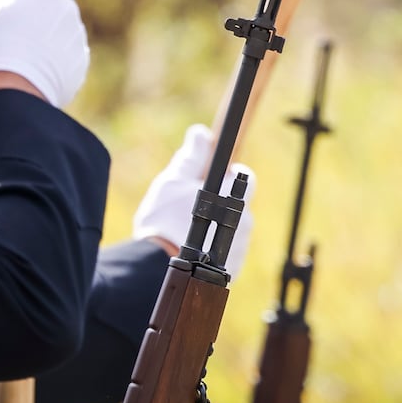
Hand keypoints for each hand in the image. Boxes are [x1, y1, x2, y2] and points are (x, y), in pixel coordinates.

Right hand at [0, 0, 88, 107]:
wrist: (18, 89)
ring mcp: (78, 39)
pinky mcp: (81, 65)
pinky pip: (69, 57)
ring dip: (51, 41)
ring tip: (26, 58)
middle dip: (45, 16)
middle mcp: (69, 11)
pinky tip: (37, 73)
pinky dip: (56, 63)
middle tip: (21, 32)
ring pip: (65, 33)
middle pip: (60, 6)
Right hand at [133, 124, 255, 277]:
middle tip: (191, 205)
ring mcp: (240, 248)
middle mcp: (244, 224)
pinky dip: (213, 248)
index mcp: (233, 199)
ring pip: (232, 229)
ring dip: (216, 226)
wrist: (156, 267)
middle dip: (219, 202)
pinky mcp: (233, 269)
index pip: (245, 177)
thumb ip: (191, 157)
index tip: (212, 177)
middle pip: (237, 204)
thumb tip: (201, 134)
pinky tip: (192, 246)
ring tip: (187, 229)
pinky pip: (227, 252)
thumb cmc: (164, 222)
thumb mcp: (173, 181)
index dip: (229, 174)